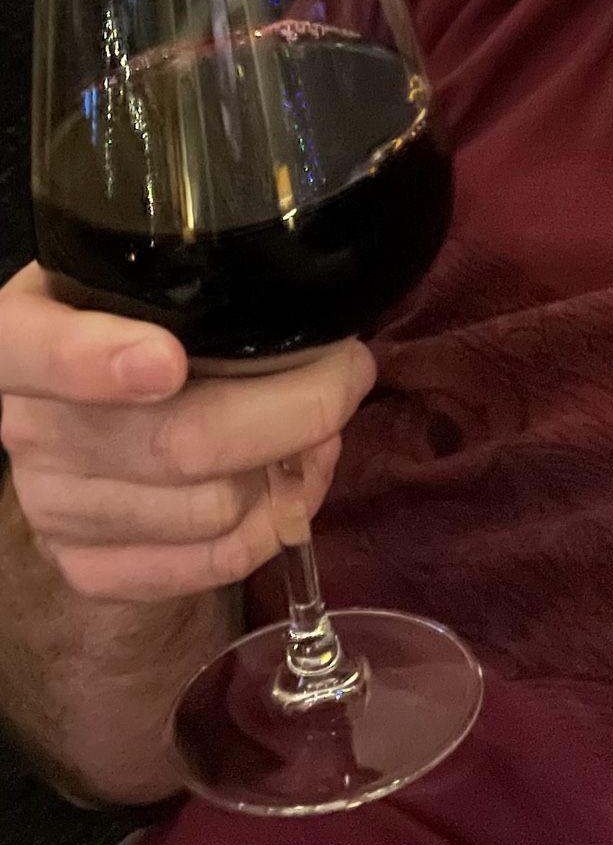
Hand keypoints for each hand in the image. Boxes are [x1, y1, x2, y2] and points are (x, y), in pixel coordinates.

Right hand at [0, 263, 376, 601]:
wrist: (82, 406)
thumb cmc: (127, 319)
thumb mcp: (135, 275)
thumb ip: (190, 282)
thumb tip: (308, 312)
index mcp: (18, 334)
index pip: (37, 350)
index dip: (97, 361)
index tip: (167, 362)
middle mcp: (24, 426)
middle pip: (175, 441)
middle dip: (296, 408)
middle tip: (347, 373)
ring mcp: (53, 507)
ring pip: (211, 509)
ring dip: (294, 469)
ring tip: (319, 429)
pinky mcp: (89, 568)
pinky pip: (210, 564)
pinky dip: (275, 525)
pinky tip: (288, 484)